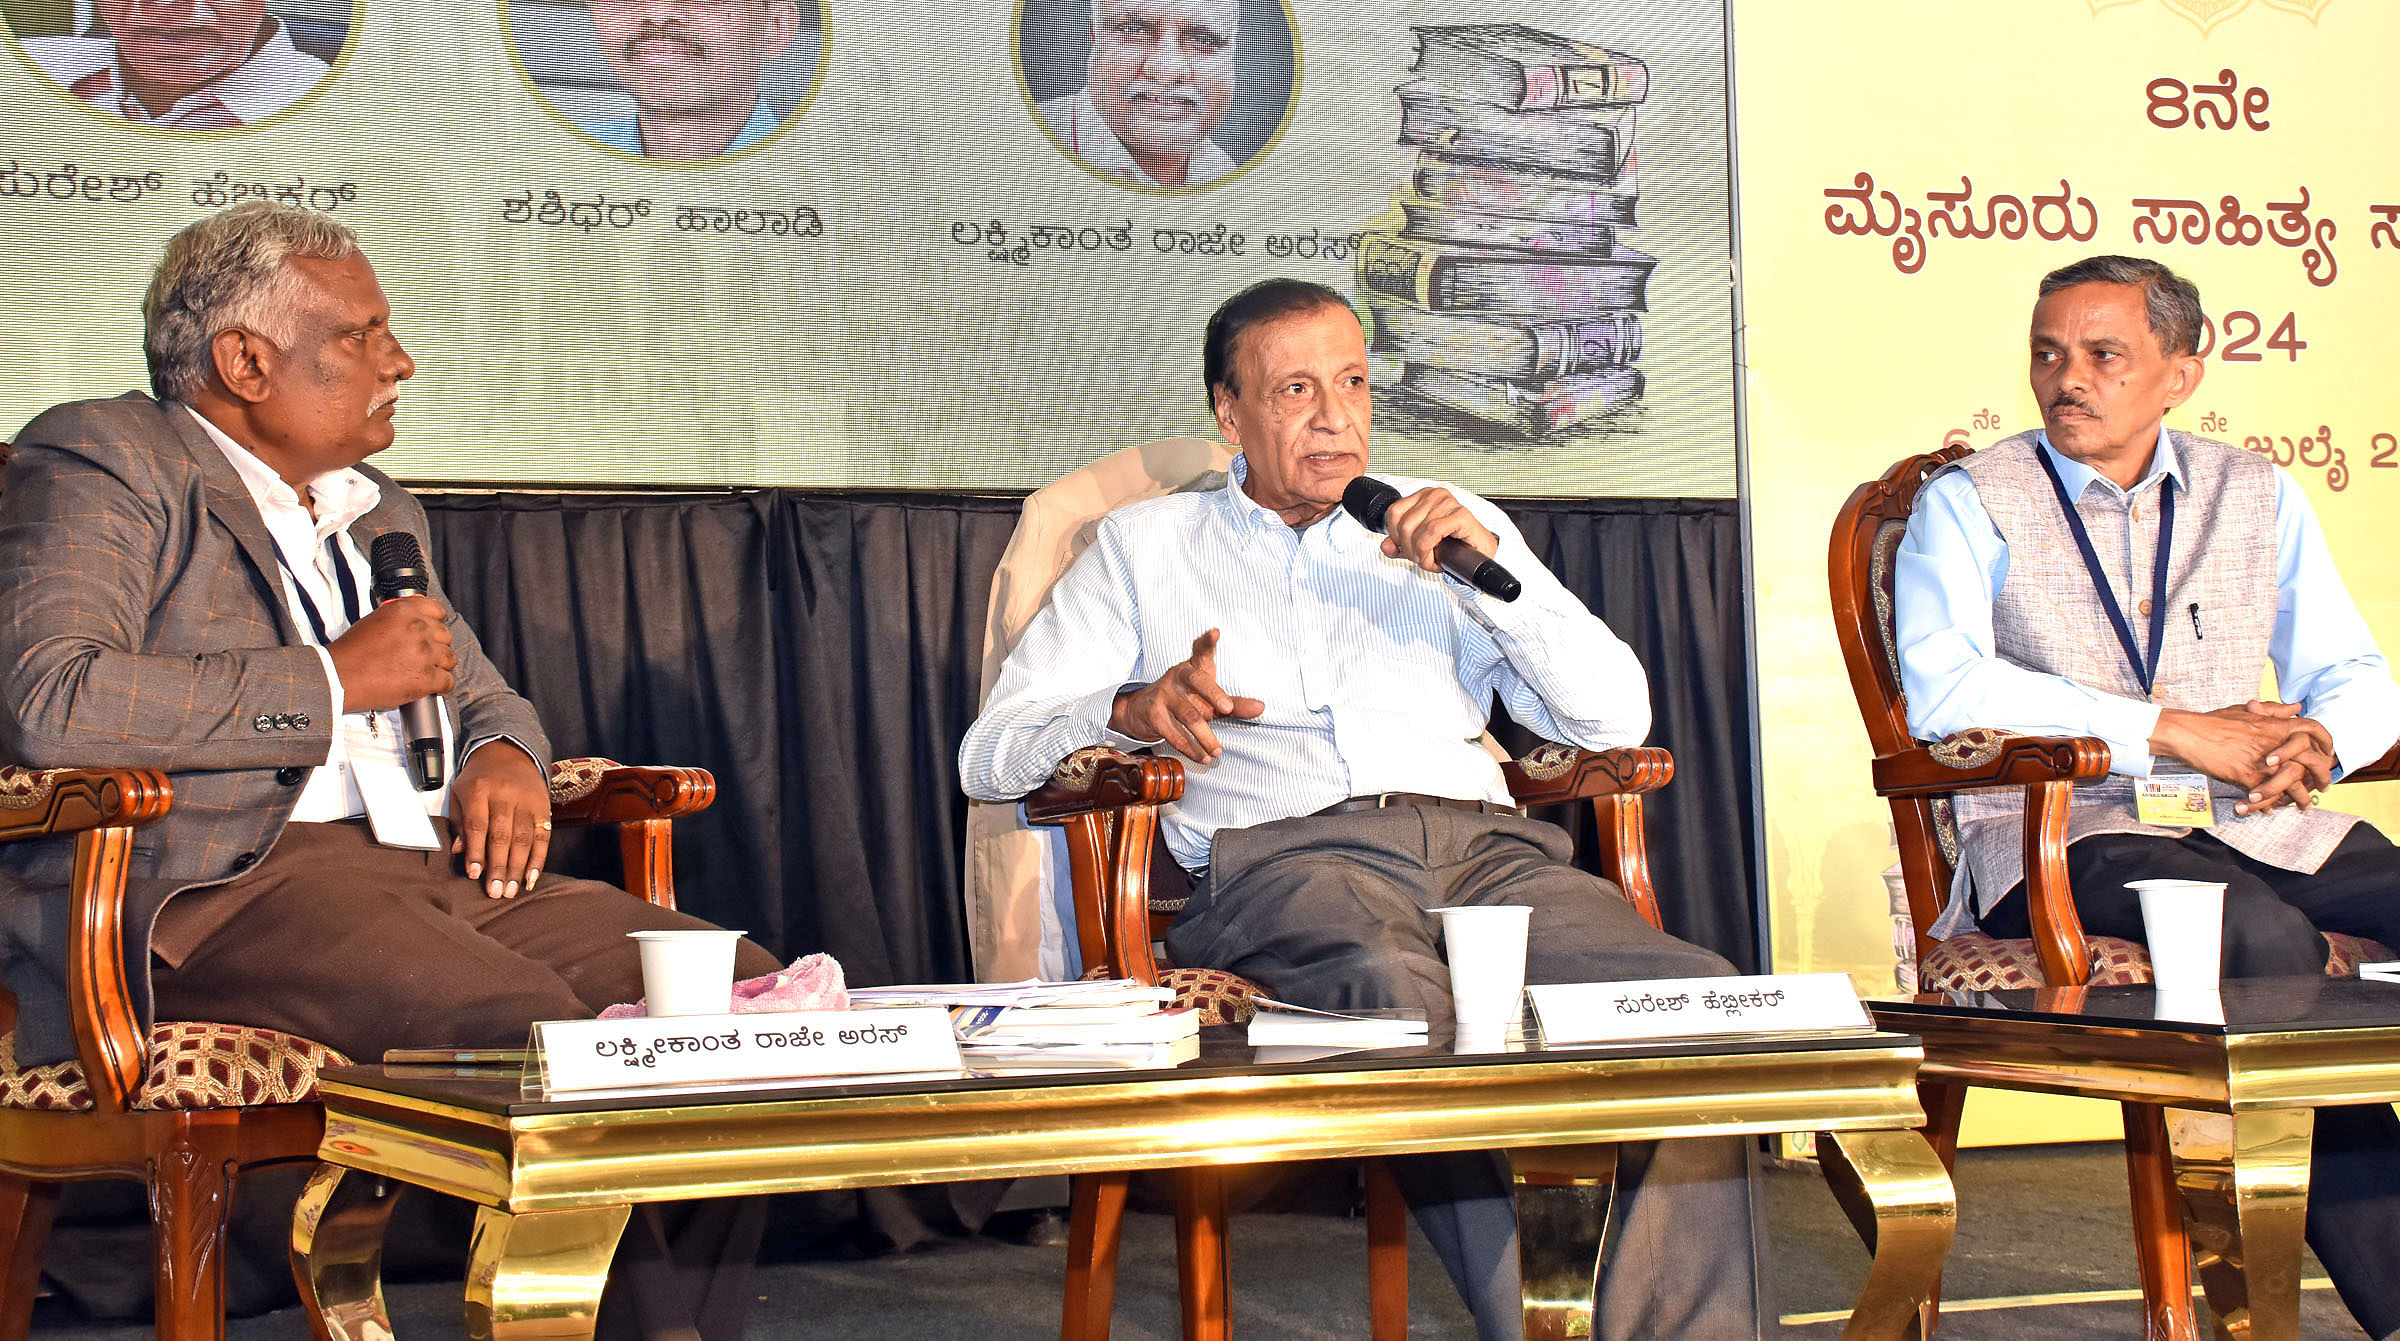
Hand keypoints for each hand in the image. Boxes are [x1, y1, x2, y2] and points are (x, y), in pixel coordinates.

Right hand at [328, 595, 454, 711]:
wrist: (339, 677)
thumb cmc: (352, 652)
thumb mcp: (374, 620)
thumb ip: (400, 618)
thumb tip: (417, 621)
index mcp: (404, 611)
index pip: (437, 610)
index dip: (435, 623)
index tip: (431, 632)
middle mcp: (417, 629)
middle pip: (445, 636)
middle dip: (436, 647)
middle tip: (423, 656)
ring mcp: (423, 654)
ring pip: (450, 659)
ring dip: (440, 666)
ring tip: (425, 672)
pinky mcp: (425, 678)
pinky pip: (448, 682)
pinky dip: (441, 687)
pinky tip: (430, 687)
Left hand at [449, 741, 551, 897]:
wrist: (510, 752)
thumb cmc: (480, 778)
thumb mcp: (461, 792)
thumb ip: (459, 821)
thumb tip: (459, 851)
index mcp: (479, 790)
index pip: (477, 825)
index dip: (476, 851)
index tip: (474, 875)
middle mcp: (505, 795)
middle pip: (502, 836)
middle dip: (498, 867)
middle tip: (495, 892)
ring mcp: (527, 802)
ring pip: (523, 839)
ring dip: (517, 868)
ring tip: (511, 891)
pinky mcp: (543, 808)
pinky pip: (542, 837)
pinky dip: (538, 860)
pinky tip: (531, 878)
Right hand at [1108, 629, 1264, 764]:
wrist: (1142, 710)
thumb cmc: (1185, 700)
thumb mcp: (1210, 700)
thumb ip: (1236, 704)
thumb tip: (1261, 708)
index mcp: (1193, 668)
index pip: (1201, 651)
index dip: (1207, 642)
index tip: (1215, 632)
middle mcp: (1178, 677)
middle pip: (1197, 680)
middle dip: (1213, 693)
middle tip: (1227, 708)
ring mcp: (1164, 694)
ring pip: (1189, 715)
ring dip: (1205, 737)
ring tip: (1218, 751)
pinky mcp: (1154, 714)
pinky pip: (1175, 734)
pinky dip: (1191, 749)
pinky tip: (1203, 757)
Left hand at [1378, 487, 1499, 576]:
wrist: (1480, 554)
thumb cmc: (1453, 546)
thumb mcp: (1418, 546)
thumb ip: (1399, 546)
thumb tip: (1385, 547)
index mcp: (1423, 496)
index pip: (1394, 512)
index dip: (1395, 536)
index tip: (1407, 549)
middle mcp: (1435, 495)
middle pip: (1404, 524)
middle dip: (1409, 549)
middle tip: (1422, 559)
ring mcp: (1448, 502)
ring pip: (1417, 530)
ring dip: (1420, 554)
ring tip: (1430, 561)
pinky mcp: (1460, 514)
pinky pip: (1432, 532)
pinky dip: (1429, 551)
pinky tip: (1436, 561)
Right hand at [2149, 701, 2330, 808]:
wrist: (2189, 733)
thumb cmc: (2213, 721)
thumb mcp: (2245, 710)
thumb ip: (2273, 710)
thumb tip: (2296, 707)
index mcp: (2275, 725)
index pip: (2314, 730)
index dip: (2326, 742)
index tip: (2328, 755)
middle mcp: (2275, 742)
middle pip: (2313, 760)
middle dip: (2322, 776)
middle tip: (2323, 787)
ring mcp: (2262, 762)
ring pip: (2295, 783)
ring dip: (2302, 798)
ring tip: (2302, 806)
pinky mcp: (2248, 778)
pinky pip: (2268, 796)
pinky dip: (2270, 805)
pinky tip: (2269, 810)